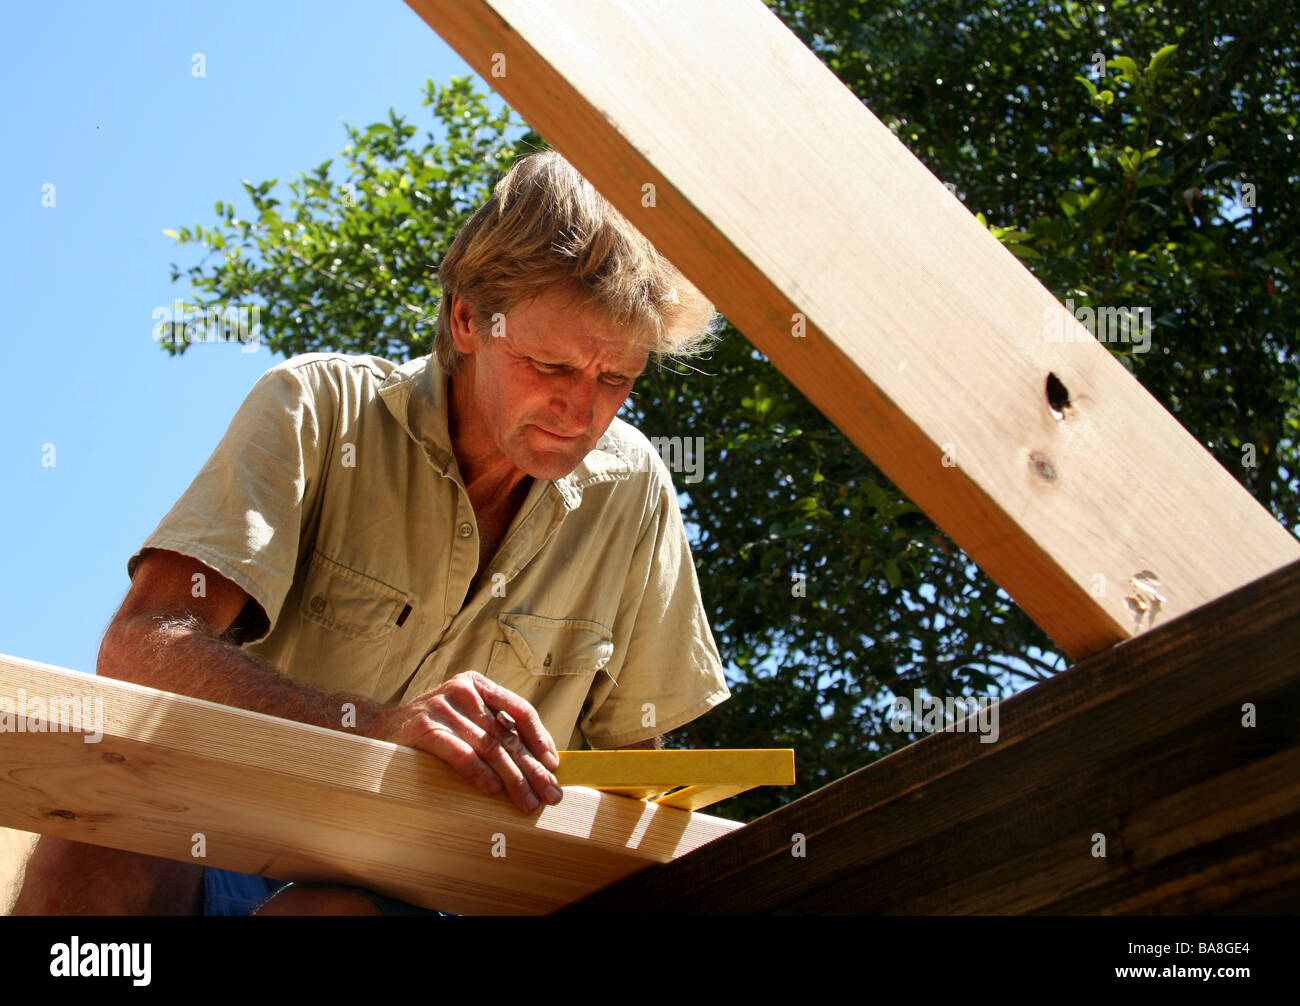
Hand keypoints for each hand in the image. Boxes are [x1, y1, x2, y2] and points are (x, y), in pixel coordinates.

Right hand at [383, 671, 561, 812]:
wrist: (376, 729)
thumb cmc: (430, 728)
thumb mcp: (463, 717)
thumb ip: (492, 728)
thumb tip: (537, 762)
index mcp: (478, 685)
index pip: (520, 711)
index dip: (540, 739)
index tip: (553, 765)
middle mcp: (464, 692)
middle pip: (508, 734)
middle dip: (533, 768)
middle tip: (550, 794)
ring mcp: (443, 709)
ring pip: (489, 747)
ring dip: (513, 779)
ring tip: (527, 802)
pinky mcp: (424, 728)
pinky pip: (459, 753)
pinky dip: (478, 773)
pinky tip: (492, 790)